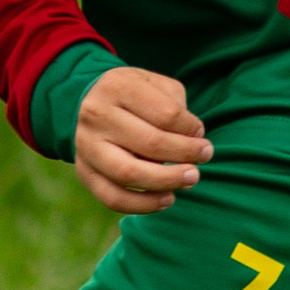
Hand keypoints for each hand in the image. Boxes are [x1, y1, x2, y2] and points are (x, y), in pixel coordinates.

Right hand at [74, 65, 210, 214]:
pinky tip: (167, 199)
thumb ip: (176, 107)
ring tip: (191, 179)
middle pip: (150, 143)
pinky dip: (143, 205)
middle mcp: (96, 114)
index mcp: (117, 86)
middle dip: (185, 154)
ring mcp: (86, 145)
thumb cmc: (134, 96)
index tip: (200, 133)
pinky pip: (113, 198)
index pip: (166, 114)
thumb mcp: (155, 84)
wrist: (88, 103)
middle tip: (205, 156)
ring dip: (167, 181)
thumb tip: (192, 140)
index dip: (191, 128)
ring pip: (130, 173)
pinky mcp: (84, 171)